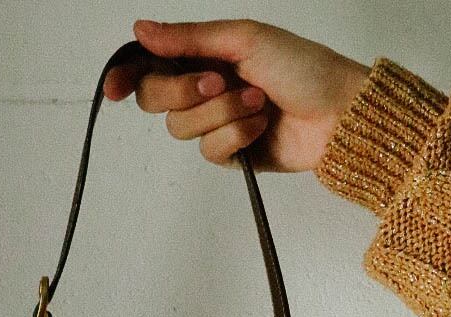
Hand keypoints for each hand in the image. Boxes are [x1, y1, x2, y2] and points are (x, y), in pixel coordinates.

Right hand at [103, 18, 368, 171]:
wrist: (337, 113)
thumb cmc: (301, 67)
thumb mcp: (242, 39)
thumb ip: (188, 38)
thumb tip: (140, 29)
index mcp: (203, 54)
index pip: (150, 65)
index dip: (126, 75)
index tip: (113, 88)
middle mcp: (204, 88)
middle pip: (157, 100)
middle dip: (185, 91)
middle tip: (219, 81)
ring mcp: (216, 123)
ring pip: (182, 129)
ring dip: (222, 112)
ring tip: (259, 101)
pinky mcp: (231, 154)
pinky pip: (209, 151)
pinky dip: (237, 135)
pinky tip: (263, 125)